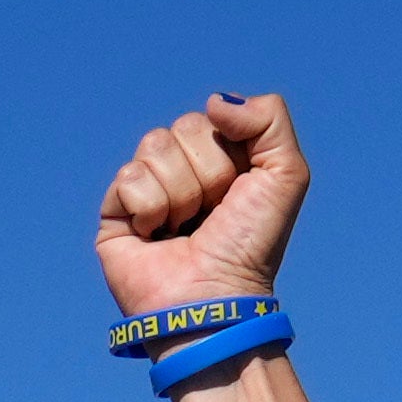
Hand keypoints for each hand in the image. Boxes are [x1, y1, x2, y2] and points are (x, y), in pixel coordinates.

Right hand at [96, 89, 305, 319]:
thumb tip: (214, 103)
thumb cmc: (250, 247)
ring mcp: (147, 191)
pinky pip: (128, 178)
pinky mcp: (115, 214)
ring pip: (154, 146)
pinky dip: (150, 210)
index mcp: (219, 160)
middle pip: (183, 128)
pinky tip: (156, 238)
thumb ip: (269, 118)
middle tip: (211, 215)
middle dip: (206, 174)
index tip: (238, 194)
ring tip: (184, 230)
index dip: (230, 153)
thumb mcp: (286, 174)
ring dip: (179, 194)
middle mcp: (182, 172)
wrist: (213, 299)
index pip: (212, 117)